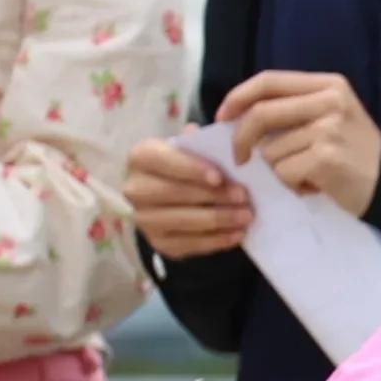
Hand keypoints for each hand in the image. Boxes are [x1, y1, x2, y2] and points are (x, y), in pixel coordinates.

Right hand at [121, 135, 253, 260]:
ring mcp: (144, 219)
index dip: (192, 170)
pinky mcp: (158, 243)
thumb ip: (198, 144)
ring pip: (182, 221)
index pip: (164, 162)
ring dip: (218, 220)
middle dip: (212, 197)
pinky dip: (215, 241)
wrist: (167, 193)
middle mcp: (135, 190)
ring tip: (245, 216)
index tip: (219, 177)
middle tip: (243, 197)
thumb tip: (207, 136)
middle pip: (174, 194)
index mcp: (141, 157)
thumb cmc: (182, 165)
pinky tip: (236, 234)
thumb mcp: (188, 148)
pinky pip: (188, 245)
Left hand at [215, 71, 380, 215]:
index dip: (238, 96)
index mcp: (327, 84)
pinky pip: (283, 172)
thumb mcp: (330, 115)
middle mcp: (328, 100)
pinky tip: (311, 186)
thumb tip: (239, 115)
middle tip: (240, 158)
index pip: (269, 80)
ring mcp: (328, 128)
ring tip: (303, 175)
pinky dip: (290, 185)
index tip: (222, 116)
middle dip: (241, 138)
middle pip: (261, 113)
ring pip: (271, 150)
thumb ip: (294, 108)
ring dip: (278, 170)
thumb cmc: (354, 153)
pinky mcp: (326, 157)